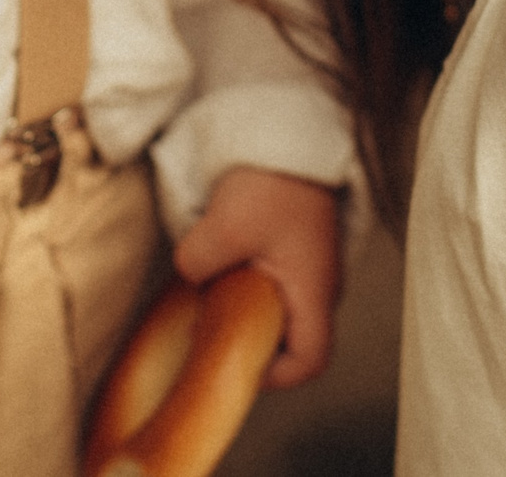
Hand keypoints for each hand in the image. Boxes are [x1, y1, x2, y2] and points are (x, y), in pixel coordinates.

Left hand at [172, 166, 342, 388]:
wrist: (289, 130)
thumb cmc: (271, 180)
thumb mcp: (224, 227)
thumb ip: (198, 265)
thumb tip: (188, 277)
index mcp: (314, 289)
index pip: (309, 361)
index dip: (274, 375)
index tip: (235, 361)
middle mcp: (318, 284)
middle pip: (291, 338)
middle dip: (249, 339)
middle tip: (209, 328)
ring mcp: (307, 264)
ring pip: (278, 308)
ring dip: (243, 308)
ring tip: (208, 292)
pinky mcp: (293, 246)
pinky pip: (271, 281)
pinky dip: (243, 282)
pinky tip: (215, 264)